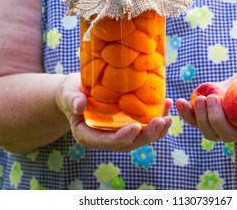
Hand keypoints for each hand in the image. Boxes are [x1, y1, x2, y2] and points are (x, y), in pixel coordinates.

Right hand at [55, 73, 172, 150]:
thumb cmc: (71, 92)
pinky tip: (166, 105)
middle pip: (128, 144)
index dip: (121, 138)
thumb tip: (79, 105)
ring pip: (139, 138)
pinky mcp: (127, 125)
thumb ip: (72, 100)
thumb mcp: (68, 94)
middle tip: (161, 122)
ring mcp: (118, 133)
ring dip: (156, 130)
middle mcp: (105, 139)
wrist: (77, 92)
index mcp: (88, 136)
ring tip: (168, 117)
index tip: (135, 128)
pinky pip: (144, 126)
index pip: (106, 142)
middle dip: (146, 135)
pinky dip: (156, 118)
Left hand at [175, 67, 236, 142]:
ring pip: (209, 132)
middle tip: (212, 99)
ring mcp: (219, 129)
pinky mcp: (204, 121)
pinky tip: (180, 102)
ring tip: (201, 98)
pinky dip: (186, 114)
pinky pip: (194, 122)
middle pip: (227, 135)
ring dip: (202, 118)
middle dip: (217, 119)